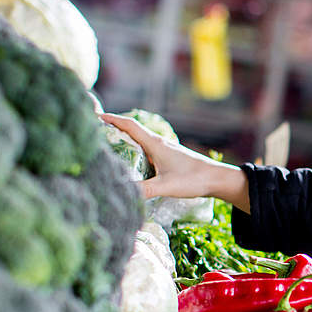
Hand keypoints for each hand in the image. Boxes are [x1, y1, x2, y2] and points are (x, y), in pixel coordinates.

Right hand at [99, 113, 249, 211]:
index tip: (95, 116)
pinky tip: (130, 162)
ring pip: (139, 141)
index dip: (112, 120)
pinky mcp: (168, 158)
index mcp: (156, 144)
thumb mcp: (166, 186)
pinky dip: (134, 151)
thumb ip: (144, 191)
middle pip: (132, 131)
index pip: (130, 126)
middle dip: (113, 129)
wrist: (217, 179)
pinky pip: (146, 150)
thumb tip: (122, 194)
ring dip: (124, 140)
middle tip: (95, 132)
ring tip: (106, 146)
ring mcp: (164, 150)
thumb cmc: (194, 179)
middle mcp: (159, 144)